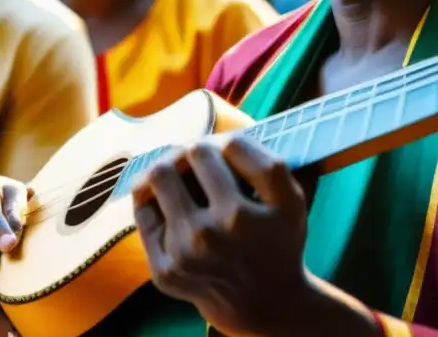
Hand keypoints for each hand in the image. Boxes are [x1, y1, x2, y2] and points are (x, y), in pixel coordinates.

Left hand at [131, 134, 310, 336]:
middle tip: (205, 159)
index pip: (230, 145)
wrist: (263, 301)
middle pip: (192, 152)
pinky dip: (156, 198)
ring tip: (183, 173)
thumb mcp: (293, 201)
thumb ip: (269, 162)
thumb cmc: (277, 240)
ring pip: (159, 175)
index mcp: (245, 213)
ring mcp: (183, 252)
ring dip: (172, 166)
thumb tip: (224, 136)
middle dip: (200, 149)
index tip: (232, 152)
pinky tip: (172, 201)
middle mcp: (212, 233)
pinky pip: (145, 211)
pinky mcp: (163, 269)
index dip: (231, 141)